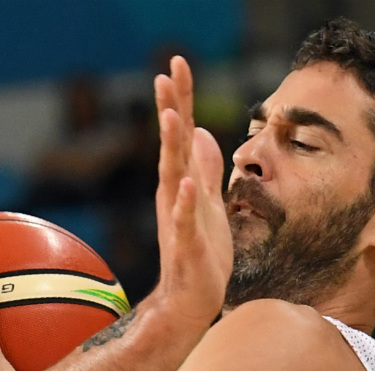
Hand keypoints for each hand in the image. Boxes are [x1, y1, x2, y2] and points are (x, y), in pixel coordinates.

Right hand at [148, 57, 231, 325]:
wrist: (191, 303)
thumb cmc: (201, 256)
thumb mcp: (209, 203)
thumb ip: (206, 168)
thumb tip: (201, 132)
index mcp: (181, 184)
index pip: (181, 133)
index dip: (179, 99)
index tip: (176, 63)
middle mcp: (174, 196)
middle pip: (172, 146)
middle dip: (171, 110)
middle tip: (166, 74)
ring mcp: (178, 220)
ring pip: (173, 178)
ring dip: (172, 148)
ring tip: (174, 118)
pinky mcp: (186, 248)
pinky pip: (183, 222)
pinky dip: (184, 203)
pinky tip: (188, 185)